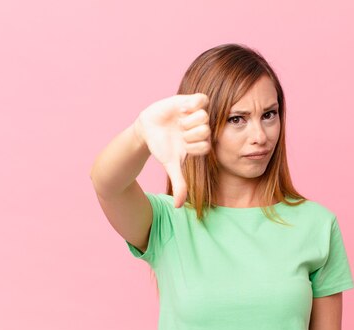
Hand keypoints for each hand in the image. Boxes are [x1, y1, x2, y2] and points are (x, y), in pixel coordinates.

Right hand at [134, 93, 210, 207]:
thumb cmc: (162, 148)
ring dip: (187, 121)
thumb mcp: (171, 165)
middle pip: (206, 131)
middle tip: (178, 133)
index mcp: (201, 143)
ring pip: (204, 116)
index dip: (191, 147)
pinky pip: (202, 99)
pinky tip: (181, 109)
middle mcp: (201, 129)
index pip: (206, 147)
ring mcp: (197, 115)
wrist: (148, 129)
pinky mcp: (191, 101)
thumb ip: (179, 183)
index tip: (181, 146)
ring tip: (178, 121)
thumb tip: (179, 206)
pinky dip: (192, 105)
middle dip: (188, 134)